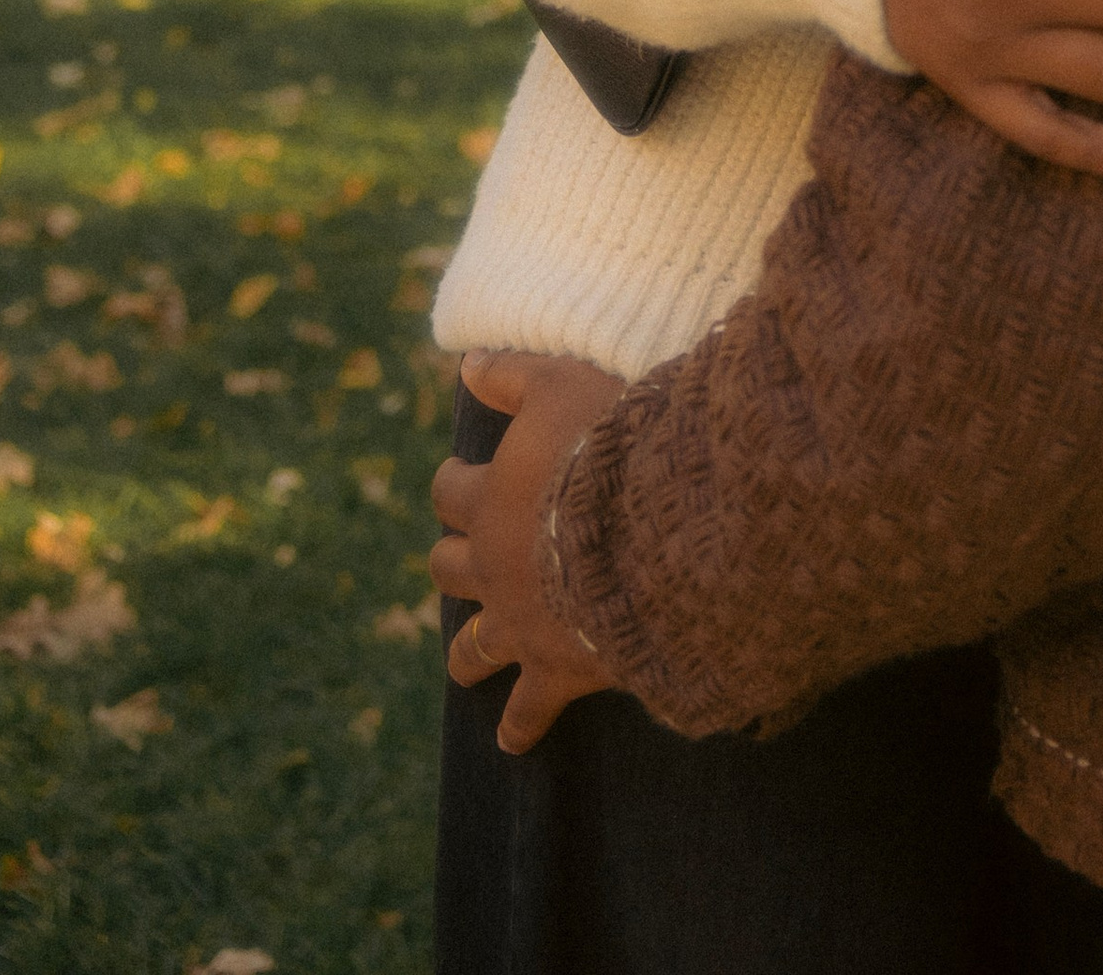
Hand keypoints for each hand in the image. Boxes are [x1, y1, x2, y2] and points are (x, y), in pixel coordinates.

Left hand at [431, 348, 626, 753]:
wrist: (656, 529)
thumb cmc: (612, 445)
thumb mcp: (561, 382)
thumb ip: (511, 374)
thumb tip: (465, 363)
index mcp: (487, 500)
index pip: (448, 492)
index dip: (456, 483)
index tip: (465, 478)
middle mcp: (490, 567)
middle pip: (446, 568)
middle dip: (455, 560)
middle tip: (472, 554)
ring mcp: (519, 624)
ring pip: (470, 647)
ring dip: (469, 649)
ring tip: (468, 657)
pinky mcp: (554, 669)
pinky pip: (527, 711)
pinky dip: (519, 725)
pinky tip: (512, 740)